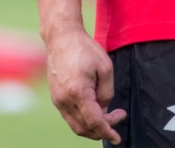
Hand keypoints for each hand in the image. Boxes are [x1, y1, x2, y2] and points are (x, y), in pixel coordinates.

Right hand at [46, 28, 126, 142]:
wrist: (62, 38)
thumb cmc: (85, 49)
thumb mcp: (105, 67)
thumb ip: (107, 92)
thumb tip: (104, 109)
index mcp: (78, 92)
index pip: (94, 122)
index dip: (108, 131)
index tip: (118, 137)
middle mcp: (64, 100)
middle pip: (84, 127)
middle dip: (103, 128)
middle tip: (119, 117)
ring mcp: (58, 100)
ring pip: (76, 125)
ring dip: (92, 127)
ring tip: (108, 116)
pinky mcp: (56, 97)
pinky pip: (70, 116)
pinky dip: (83, 120)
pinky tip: (95, 111)